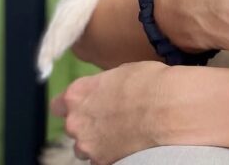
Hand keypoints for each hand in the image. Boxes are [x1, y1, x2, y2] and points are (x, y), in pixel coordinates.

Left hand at [49, 61, 167, 164]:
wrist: (170, 109)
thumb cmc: (151, 83)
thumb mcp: (124, 72)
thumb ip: (105, 86)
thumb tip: (107, 91)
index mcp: (78, 94)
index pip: (58, 104)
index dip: (73, 105)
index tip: (87, 104)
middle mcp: (76, 122)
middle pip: (74, 128)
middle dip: (90, 125)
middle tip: (114, 119)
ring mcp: (88, 147)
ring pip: (87, 147)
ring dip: (99, 142)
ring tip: (124, 134)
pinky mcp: (104, 164)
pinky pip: (103, 161)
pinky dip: (114, 155)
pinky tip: (131, 146)